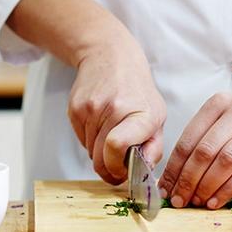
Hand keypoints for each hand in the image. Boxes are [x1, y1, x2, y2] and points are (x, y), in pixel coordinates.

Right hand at [68, 39, 165, 184]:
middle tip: (117, 165)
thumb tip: (144, 175)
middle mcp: (113, 109)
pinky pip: (81, 140)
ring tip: (111, 134)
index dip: (117, 167)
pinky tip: (100, 124)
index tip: (123, 172)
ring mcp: (90, 109)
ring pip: (90, 152)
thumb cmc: (136, 90)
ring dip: (100, 153)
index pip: (117, 147)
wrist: (109, 56)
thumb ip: (154, 148)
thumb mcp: (157, 115)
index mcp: (140, 114)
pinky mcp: (75, 109)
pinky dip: (90, 140)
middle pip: (100, 158)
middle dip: (108, 169)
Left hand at [160, 89, 231, 208]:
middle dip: (188, 180)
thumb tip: (174, 179)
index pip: (189, 139)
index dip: (174, 167)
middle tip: (178, 199)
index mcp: (218, 103)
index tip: (165, 189)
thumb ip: (203, 141)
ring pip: (226, 160)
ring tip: (196, 202)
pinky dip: (229, 188)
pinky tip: (217, 201)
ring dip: (207, 186)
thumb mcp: (226, 120)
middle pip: (205, 150)